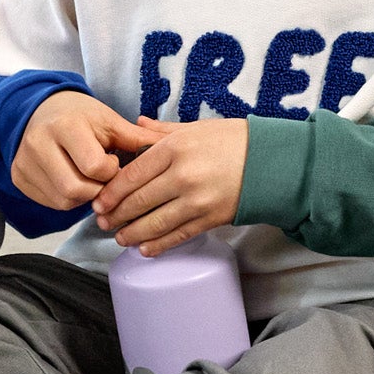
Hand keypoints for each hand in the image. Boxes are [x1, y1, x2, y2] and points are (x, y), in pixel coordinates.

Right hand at [14, 91, 159, 210]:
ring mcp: (25, 162)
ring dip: (84, 197)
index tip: (114, 162)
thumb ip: (139, 139)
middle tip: (104, 178)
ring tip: (89, 179)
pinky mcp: (18, 177)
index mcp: (66, 125)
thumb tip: (173, 148)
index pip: (95, 168)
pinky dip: (67, 199)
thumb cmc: (81, 116)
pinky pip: (49, 202)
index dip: (112, 171)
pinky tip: (73, 181)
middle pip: (76, 190)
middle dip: (98, 190)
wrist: (41, 110)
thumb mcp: (109, 121)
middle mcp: (39, 143)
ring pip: (62, 201)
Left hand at [90, 118, 248, 254]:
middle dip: (117, 215)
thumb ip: (163, 131)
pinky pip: (178, 235)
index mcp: (176, 148)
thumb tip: (137, 125)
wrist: (273, 162)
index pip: (132, 174)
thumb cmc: (235, 141)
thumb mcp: (197, 128)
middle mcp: (183, 175)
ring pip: (154, 223)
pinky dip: (159, 245)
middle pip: (139, 201)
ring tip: (120, 238)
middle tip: (103, 223)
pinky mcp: (210, 219)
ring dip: (133, 234)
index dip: (111, 192)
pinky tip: (146, 248)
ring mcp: (197, 200)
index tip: (100, 202)